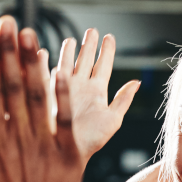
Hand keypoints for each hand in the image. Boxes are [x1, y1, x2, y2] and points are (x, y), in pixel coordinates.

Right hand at [0, 15, 80, 181]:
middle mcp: (19, 140)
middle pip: (12, 87)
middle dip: (9, 52)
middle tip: (7, 21)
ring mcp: (45, 146)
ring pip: (38, 96)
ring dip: (33, 63)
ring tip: (30, 34)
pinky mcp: (70, 156)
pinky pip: (67, 120)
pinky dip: (64, 96)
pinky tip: (62, 70)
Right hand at [54, 29, 138, 162]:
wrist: (65, 151)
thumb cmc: (90, 141)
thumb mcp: (112, 120)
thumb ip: (124, 100)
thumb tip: (137, 82)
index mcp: (96, 92)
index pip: (103, 66)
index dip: (107, 51)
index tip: (109, 37)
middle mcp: (79, 88)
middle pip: (85, 60)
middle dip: (89, 44)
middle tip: (92, 30)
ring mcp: (62, 88)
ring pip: (66, 62)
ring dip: (69, 50)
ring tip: (71, 38)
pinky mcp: (46, 91)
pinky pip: (45, 72)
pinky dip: (44, 61)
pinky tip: (44, 52)